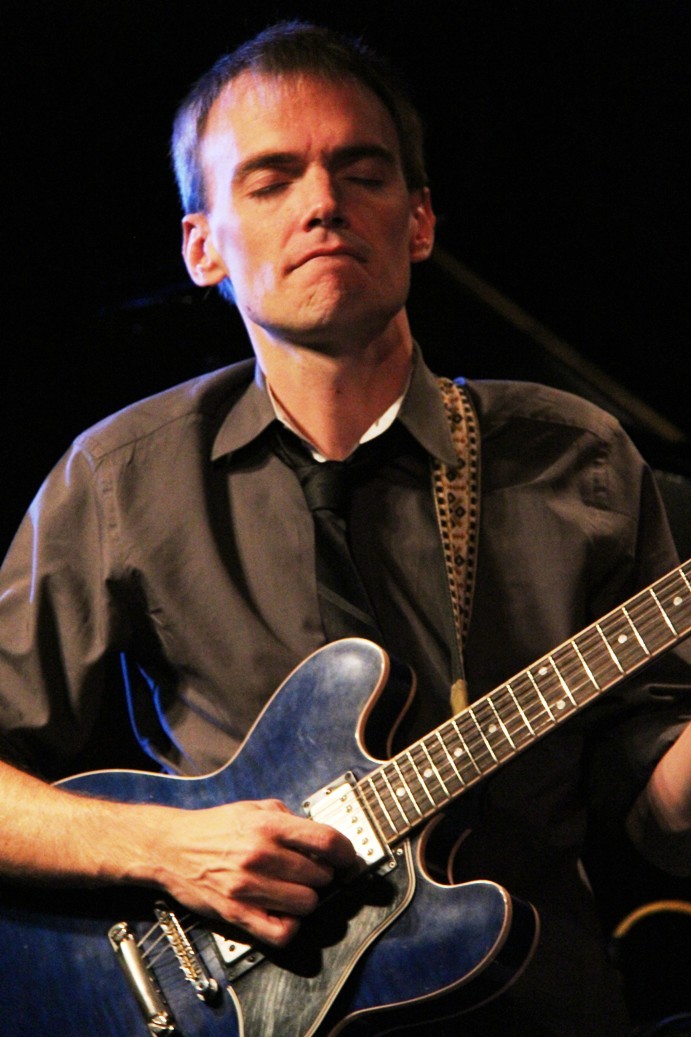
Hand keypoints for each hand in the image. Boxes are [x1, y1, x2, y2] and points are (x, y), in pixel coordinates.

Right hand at [150, 798, 355, 945]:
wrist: (171, 847)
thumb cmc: (214, 827)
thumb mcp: (253, 808)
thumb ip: (287, 817)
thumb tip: (318, 835)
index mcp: (268, 825)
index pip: (326, 841)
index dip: (346, 852)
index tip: (346, 858)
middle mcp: (261, 854)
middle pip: (320, 876)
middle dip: (322, 875)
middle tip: (311, 872)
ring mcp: (249, 886)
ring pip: (307, 903)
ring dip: (307, 899)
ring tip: (294, 889)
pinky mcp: (237, 913)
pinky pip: (281, 932)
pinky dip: (290, 925)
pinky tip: (284, 912)